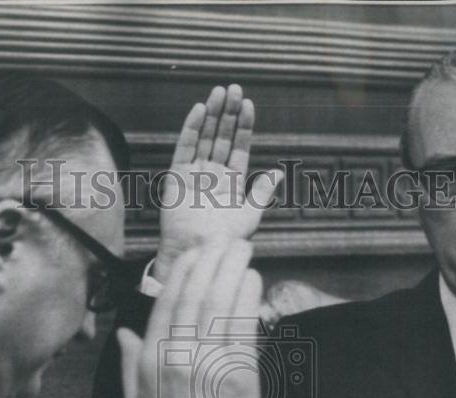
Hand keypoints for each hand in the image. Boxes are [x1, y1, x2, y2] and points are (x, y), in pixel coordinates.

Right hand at [118, 237, 263, 397]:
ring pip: (220, 305)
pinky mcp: (239, 377)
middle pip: (195, 296)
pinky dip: (248, 300)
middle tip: (225, 241)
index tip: (194, 254)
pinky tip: (253, 281)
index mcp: (151, 363)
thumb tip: (123, 333)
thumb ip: (129, 366)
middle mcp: (177, 358)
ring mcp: (209, 366)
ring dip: (232, 271)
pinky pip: (243, 328)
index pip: (166, 305)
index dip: (182, 274)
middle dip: (211, 262)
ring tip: (243, 250)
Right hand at [154, 85, 279, 283]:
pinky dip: (191, 128)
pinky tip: (200, 110)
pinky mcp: (177, 176)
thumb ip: (261, 191)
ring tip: (219, 92)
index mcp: (231, 182)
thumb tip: (278, 173)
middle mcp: (212, 175)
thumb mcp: (251, 214)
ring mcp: (194, 174)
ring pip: (204, 138)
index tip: (248, 104)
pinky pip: (184, 147)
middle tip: (233, 88)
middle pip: (221, 137)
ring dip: (212, 114)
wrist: (200, 250)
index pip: (238, 147)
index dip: (243, 126)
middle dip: (228, 113)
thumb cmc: (226, 239)